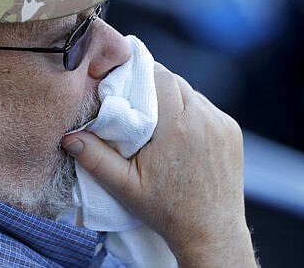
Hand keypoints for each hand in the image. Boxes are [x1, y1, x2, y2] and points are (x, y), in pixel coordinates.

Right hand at [63, 63, 255, 266]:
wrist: (211, 231)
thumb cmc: (166, 210)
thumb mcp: (125, 187)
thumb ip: (96, 159)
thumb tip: (70, 138)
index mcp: (177, 126)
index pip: (161, 76)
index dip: (144, 73)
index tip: (131, 81)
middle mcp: (204, 119)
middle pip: (177, 81)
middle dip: (158, 86)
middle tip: (142, 104)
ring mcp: (222, 124)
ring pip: (193, 94)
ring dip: (177, 100)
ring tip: (163, 121)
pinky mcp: (233, 132)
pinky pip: (209, 109)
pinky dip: (195, 113)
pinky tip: (184, 133)